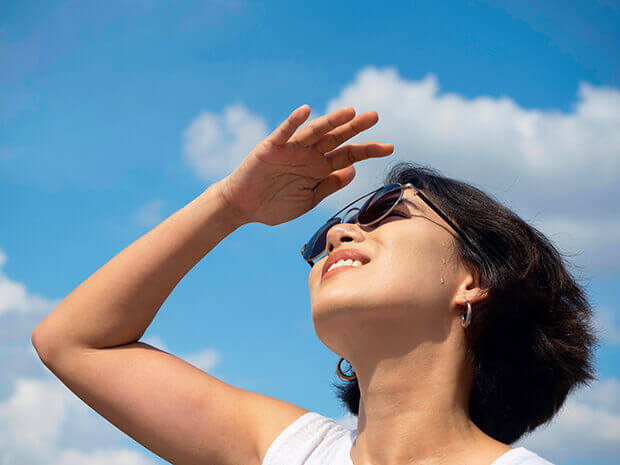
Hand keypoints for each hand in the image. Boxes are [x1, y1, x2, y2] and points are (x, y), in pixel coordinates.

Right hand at [215, 104, 393, 225]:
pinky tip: (306, 111)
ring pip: (314, 132)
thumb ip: (329, 185)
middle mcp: (308, 155)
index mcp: (319, 168)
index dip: (369, 151)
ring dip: (331, 121)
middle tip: (374, 116)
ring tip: (350, 112)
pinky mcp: (271, 148)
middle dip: (355, 128)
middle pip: (336, 138)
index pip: (348, 156)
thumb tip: (353, 170)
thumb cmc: (274, 205)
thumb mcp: (308, 200)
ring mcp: (290, 150)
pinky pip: (284, 133)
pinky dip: (294, 122)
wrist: (243, 208)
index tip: (390, 148)